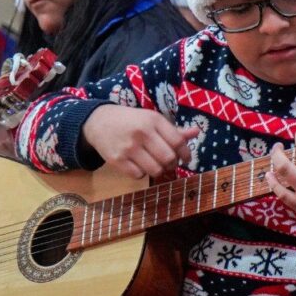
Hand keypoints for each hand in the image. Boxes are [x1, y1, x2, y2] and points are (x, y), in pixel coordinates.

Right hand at [82, 106, 197, 179]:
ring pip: (155, 170)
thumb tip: (197, 132)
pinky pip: (139, 175)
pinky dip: (142, 173)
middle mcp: (142, 132)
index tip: (186, 159)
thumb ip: (174, 129)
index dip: (186, 154)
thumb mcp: (151, 119)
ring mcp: (129, 147)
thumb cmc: (131, 121)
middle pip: (168, 158)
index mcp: (153, 120)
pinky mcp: (117, 160)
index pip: (178, 141)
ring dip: (159, 170)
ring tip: (154, 164)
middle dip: (172, 164)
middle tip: (169, 163)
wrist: (98, 121)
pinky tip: (139, 164)